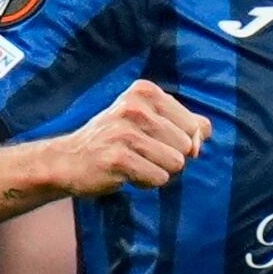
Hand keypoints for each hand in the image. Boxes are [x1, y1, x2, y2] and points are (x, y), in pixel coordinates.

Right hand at [44, 79, 209, 197]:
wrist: (68, 160)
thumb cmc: (116, 140)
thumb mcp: (149, 119)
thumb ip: (185, 123)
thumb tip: (204, 135)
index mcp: (145, 91)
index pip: (196, 126)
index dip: (181, 142)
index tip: (154, 140)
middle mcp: (134, 107)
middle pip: (187, 146)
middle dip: (169, 157)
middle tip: (140, 154)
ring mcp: (124, 132)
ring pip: (176, 163)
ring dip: (158, 170)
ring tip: (134, 163)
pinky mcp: (118, 158)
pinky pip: (158, 178)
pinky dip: (146, 182)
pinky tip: (125, 174)